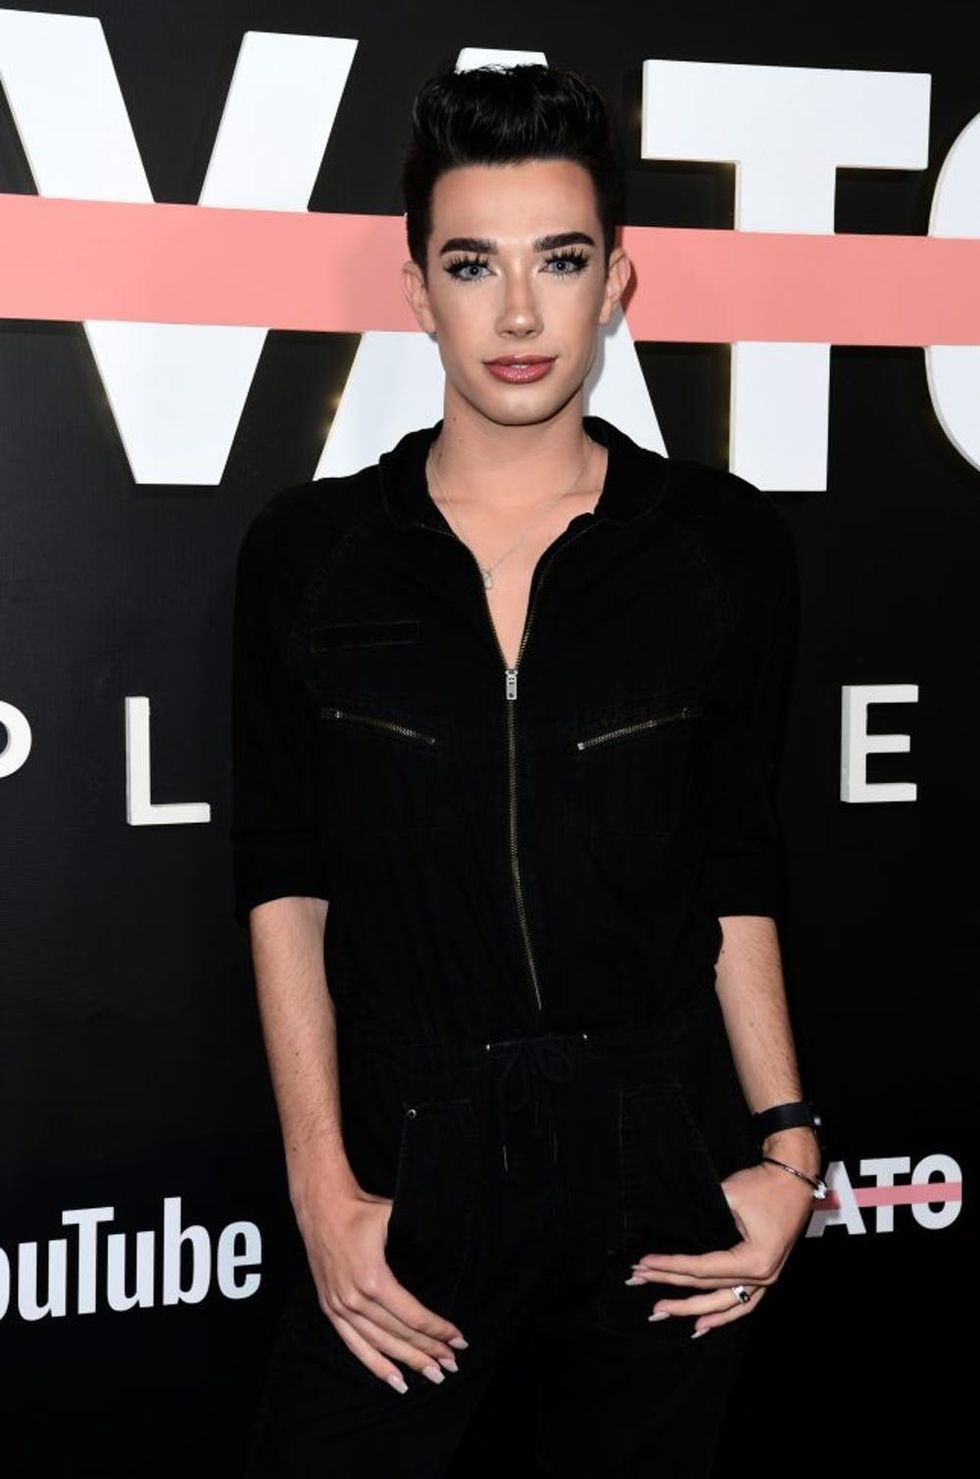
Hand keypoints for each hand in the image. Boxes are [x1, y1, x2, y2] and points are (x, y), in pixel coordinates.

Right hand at [292, 1180, 468, 1392]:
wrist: (321, 1208)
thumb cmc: (361, 1211)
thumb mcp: (394, 1218)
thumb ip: (419, 1238)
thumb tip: (452, 1250)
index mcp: (374, 1280)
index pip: (413, 1316)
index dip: (438, 1330)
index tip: (459, 1340)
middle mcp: (355, 1300)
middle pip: (399, 1335)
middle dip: (429, 1351)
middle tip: (452, 1365)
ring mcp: (340, 1307)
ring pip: (380, 1344)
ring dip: (408, 1362)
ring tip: (433, 1375)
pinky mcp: (330, 1309)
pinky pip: (355, 1345)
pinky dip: (375, 1364)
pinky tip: (396, 1380)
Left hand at [625, 1159, 814, 1335]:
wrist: (793, 1178)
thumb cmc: (763, 1185)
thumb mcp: (728, 1196)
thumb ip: (702, 1219)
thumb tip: (672, 1234)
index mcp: (755, 1260)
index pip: (702, 1269)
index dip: (670, 1265)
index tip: (644, 1263)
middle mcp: (763, 1276)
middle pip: (708, 1287)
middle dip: (671, 1285)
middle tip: (639, 1280)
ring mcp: (767, 1280)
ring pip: (724, 1304)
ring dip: (691, 1309)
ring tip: (663, 1311)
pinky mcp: (765, 1275)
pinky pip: (742, 1304)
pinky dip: (722, 1316)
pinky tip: (702, 1324)